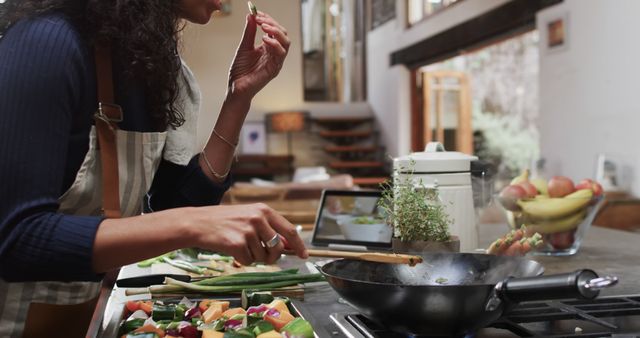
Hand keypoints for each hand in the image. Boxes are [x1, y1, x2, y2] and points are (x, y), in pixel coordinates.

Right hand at [191, 203, 306, 264]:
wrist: (198, 223)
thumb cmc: (224, 221)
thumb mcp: (249, 217)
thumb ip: (268, 228)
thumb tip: (287, 246)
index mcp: (264, 210)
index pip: (289, 230)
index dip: (299, 245)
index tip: (304, 255)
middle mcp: (258, 219)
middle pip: (278, 248)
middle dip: (273, 257)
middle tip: (263, 257)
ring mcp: (248, 231)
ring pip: (262, 256)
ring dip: (253, 257)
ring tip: (240, 246)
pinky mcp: (237, 244)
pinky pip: (248, 261)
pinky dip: (242, 260)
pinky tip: (232, 249)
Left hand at [227, 12, 289, 98]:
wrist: (236, 86)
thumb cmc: (240, 70)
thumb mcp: (244, 46)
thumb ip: (249, 32)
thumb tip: (251, 15)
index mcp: (268, 47)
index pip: (274, 30)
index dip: (268, 19)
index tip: (257, 13)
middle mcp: (274, 53)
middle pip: (282, 34)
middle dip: (272, 23)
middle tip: (260, 19)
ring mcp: (276, 61)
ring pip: (286, 42)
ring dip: (276, 31)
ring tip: (263, 26)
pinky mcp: (275, 68)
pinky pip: (281, 54)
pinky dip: (274, 44)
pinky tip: (264, 39)